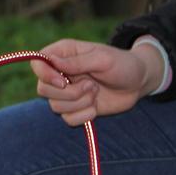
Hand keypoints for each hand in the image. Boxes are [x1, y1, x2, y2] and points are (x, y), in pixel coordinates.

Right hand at [29, 38, 164, 126]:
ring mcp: (66, 92)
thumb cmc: (122, 64)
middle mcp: (59, 73)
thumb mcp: (102, 59)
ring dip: (79, 104)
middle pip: (43, 89)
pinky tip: (96, 107)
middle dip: (68, 93)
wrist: (138, 83)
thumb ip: (77, 61)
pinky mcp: (75, 108)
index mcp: (62, 54)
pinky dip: (83, 116)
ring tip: (96, 93)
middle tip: (91, 86)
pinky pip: (67, 119)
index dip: (44, 75)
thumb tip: (51, 61)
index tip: (63, 82)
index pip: (37, 63)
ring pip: (55, 106)